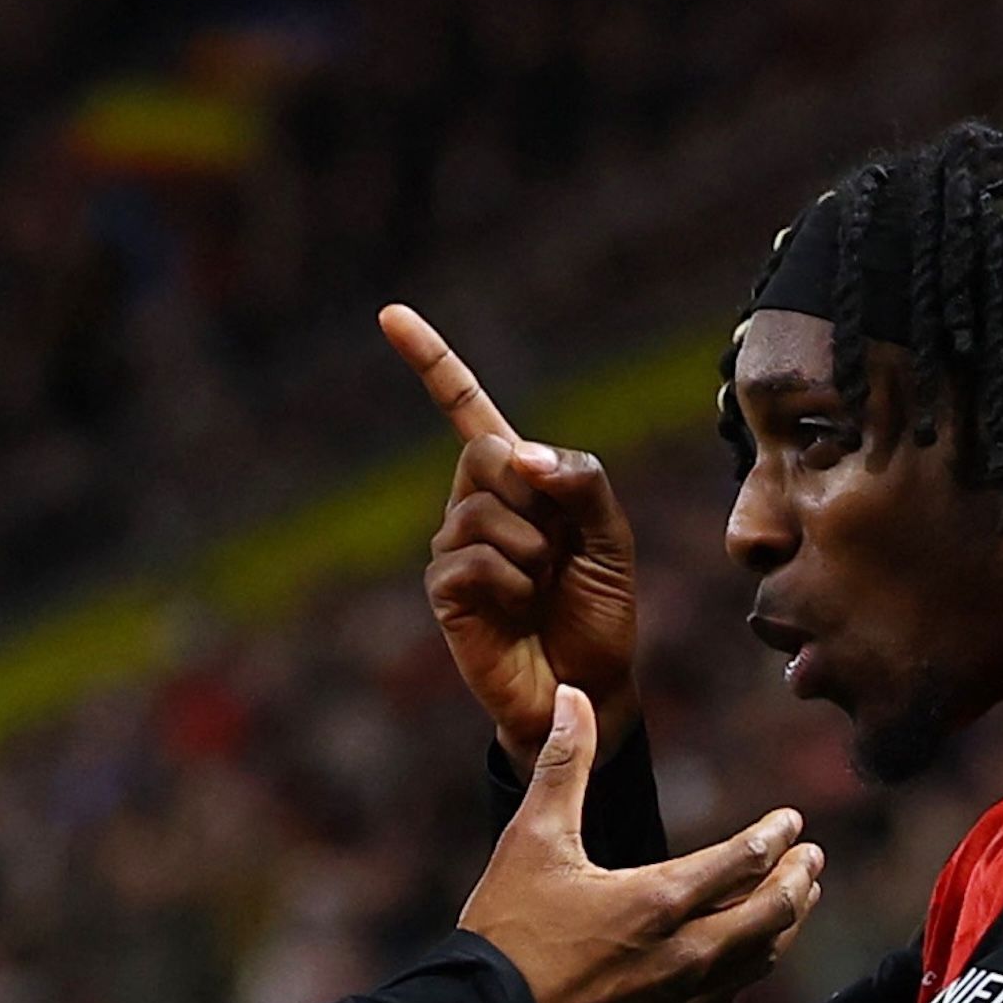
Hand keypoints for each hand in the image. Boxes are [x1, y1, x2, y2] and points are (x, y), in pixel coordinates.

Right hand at [382, 303, 638, 771]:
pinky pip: (473, 560)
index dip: (431, 361)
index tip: (390, 314)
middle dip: (536, 496)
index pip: (465, 408)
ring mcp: (455, 546)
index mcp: (517, 479)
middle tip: (558, 548)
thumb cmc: (599, 611)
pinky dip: (512, 584)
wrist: (588, 687)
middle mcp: (476, 503)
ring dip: (533, 552)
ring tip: (542, 588)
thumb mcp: (611, 539)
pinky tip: (519, 611)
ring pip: (484, 510)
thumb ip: (581, 482)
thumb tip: (521, 454)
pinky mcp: (444, 591)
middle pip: (486, 451)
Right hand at [461, 686, 823, 1002]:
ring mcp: (681, 1002)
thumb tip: (573, 696)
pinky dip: (748, 972)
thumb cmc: (507, 932)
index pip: (746, 860)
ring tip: (799, 903)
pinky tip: (747, 962)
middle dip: (800, 880)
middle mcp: (685, 953)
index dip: (777, 835)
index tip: (793, 820)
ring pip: (759, 960)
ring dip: (785, 925)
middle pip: (772, 913)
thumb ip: (563, 765)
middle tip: (814, 859)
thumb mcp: (532, 839)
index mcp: (659, 899)